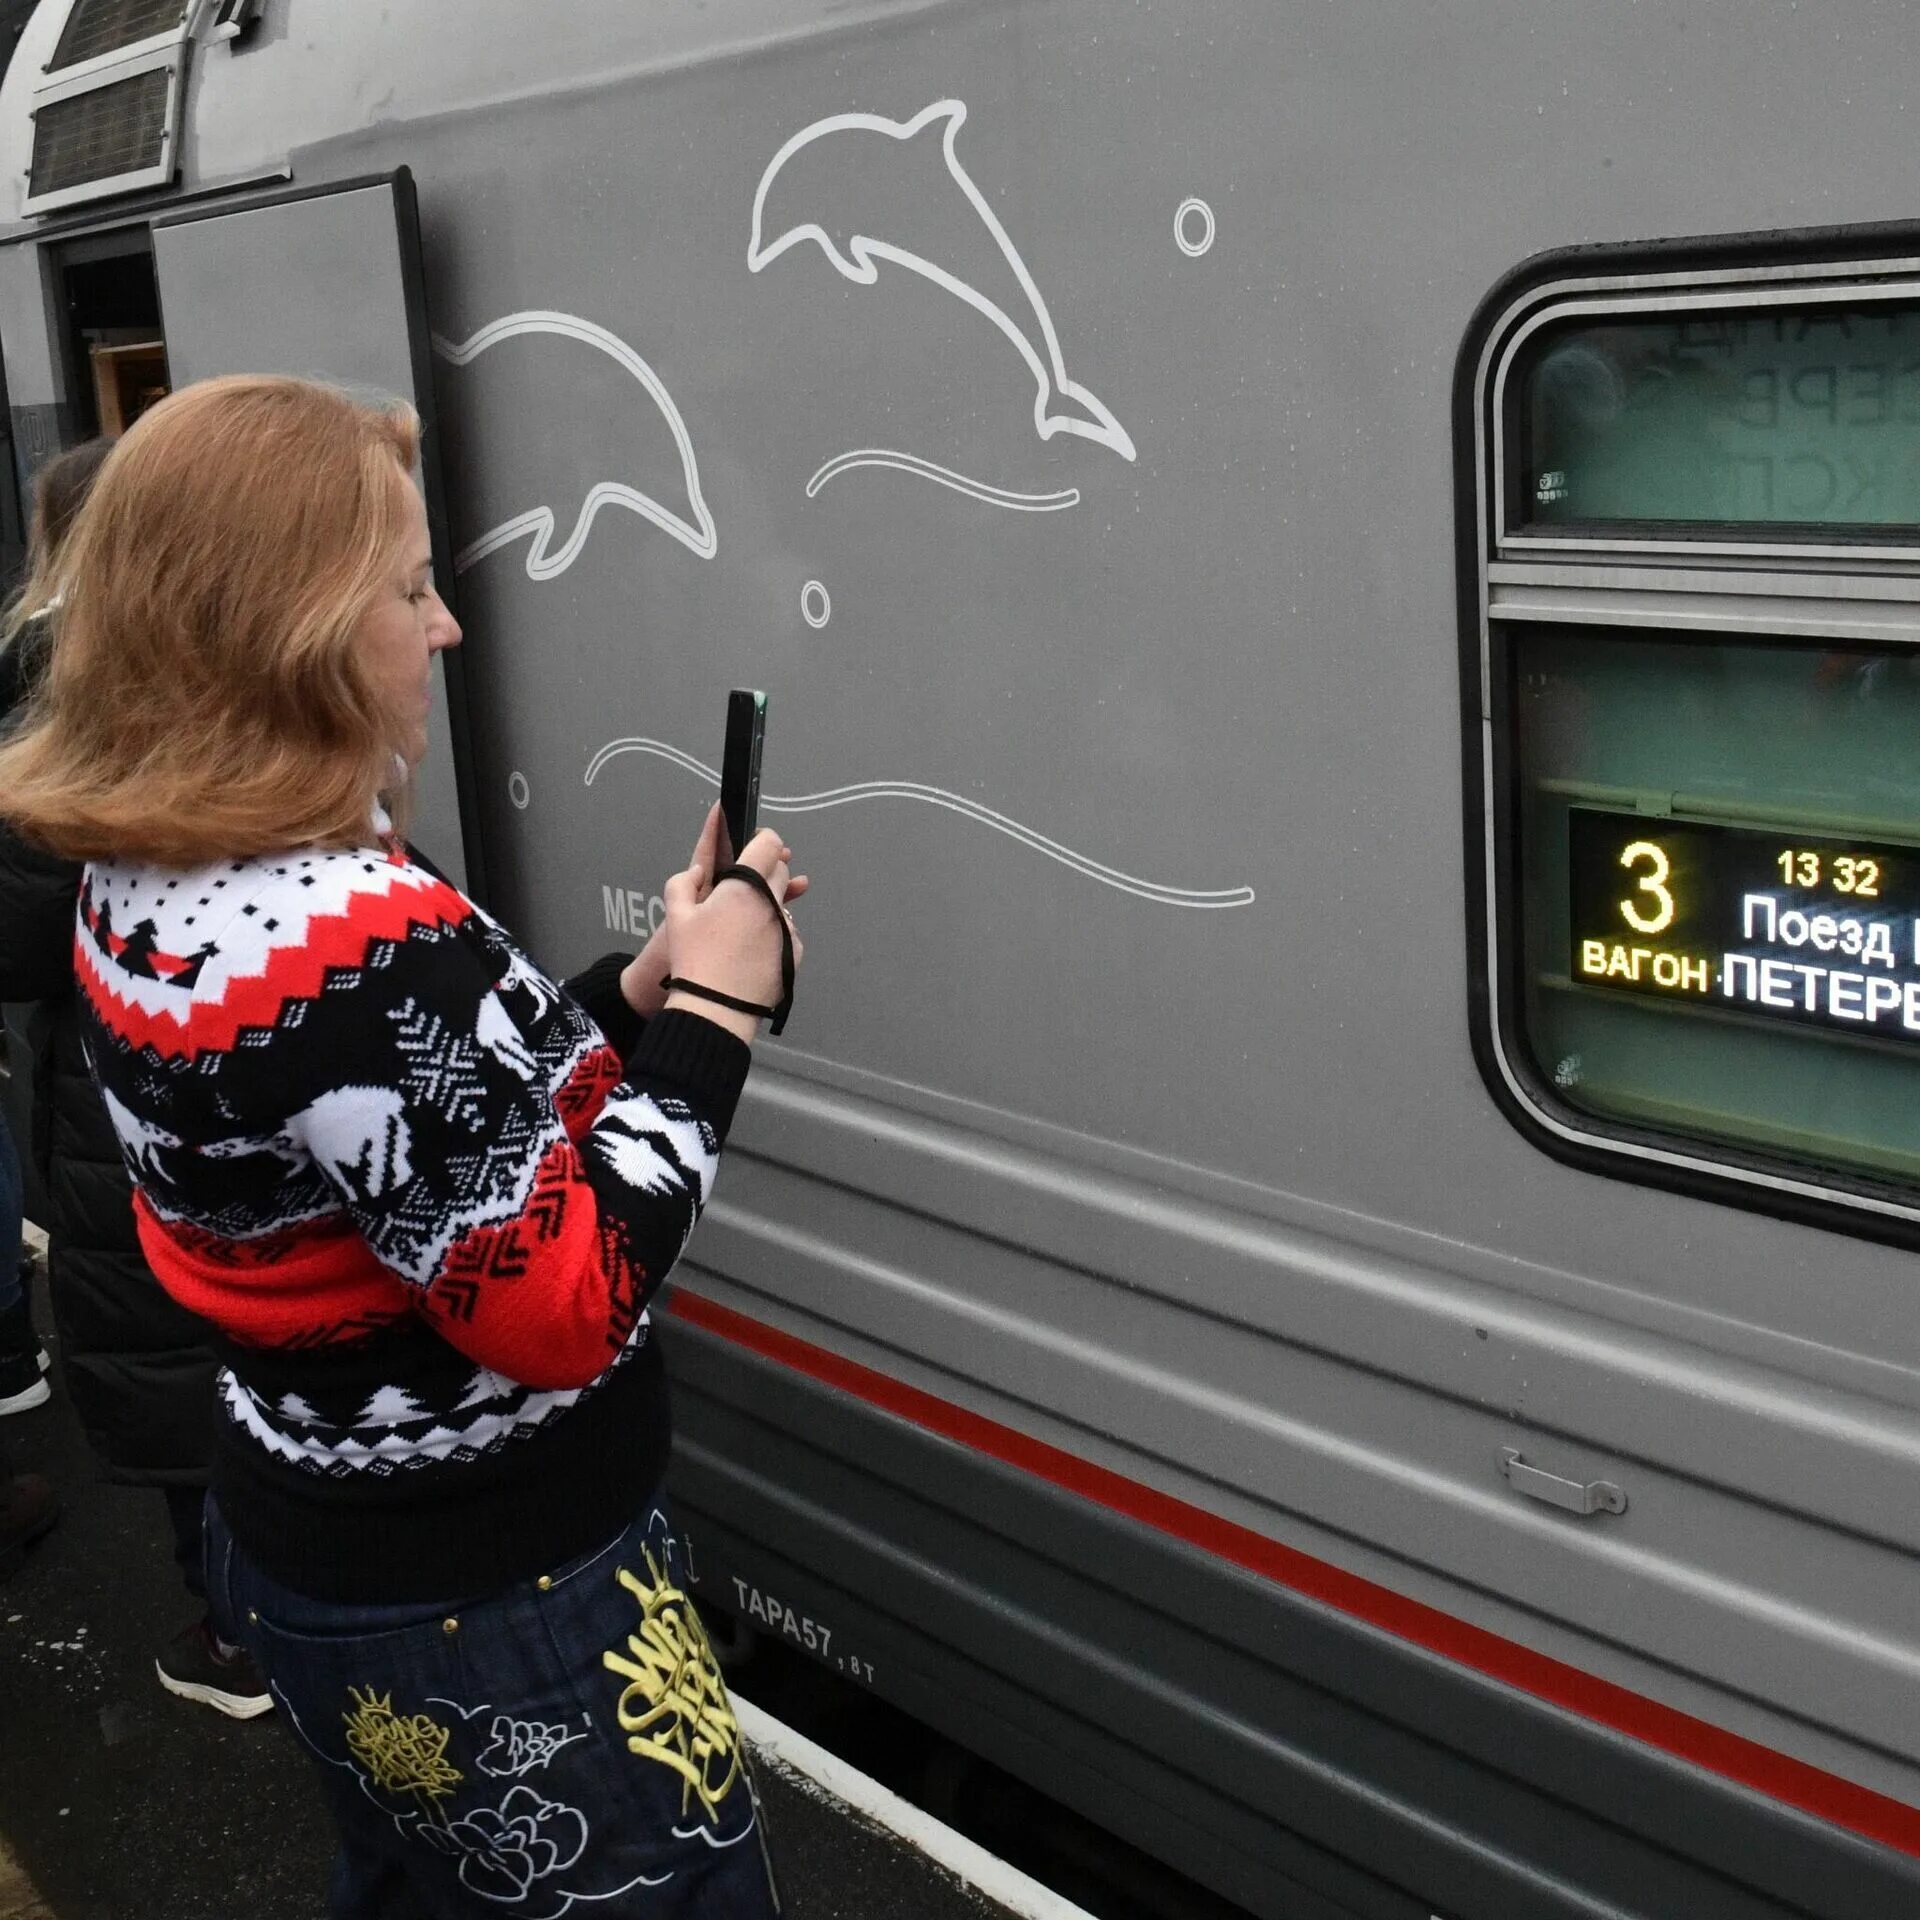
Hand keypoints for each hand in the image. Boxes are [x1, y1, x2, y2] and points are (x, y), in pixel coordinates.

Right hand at [621, 806, 806, 1027]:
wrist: (716, 1007)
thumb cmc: (693, 958)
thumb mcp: (675, 916)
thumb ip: (683, 882)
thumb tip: (698, 871)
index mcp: (745, 885)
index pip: (770, 844)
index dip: (763, 840)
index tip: (753, 846)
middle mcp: (772, 902)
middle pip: (780, 871)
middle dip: (765, 871)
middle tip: (741, 887)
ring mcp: (787, 928)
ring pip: (782, 904)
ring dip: (767, 904)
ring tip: (742, 926)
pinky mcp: (795, 951)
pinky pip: (787, 931)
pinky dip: (773, 932)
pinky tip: (752, 948)